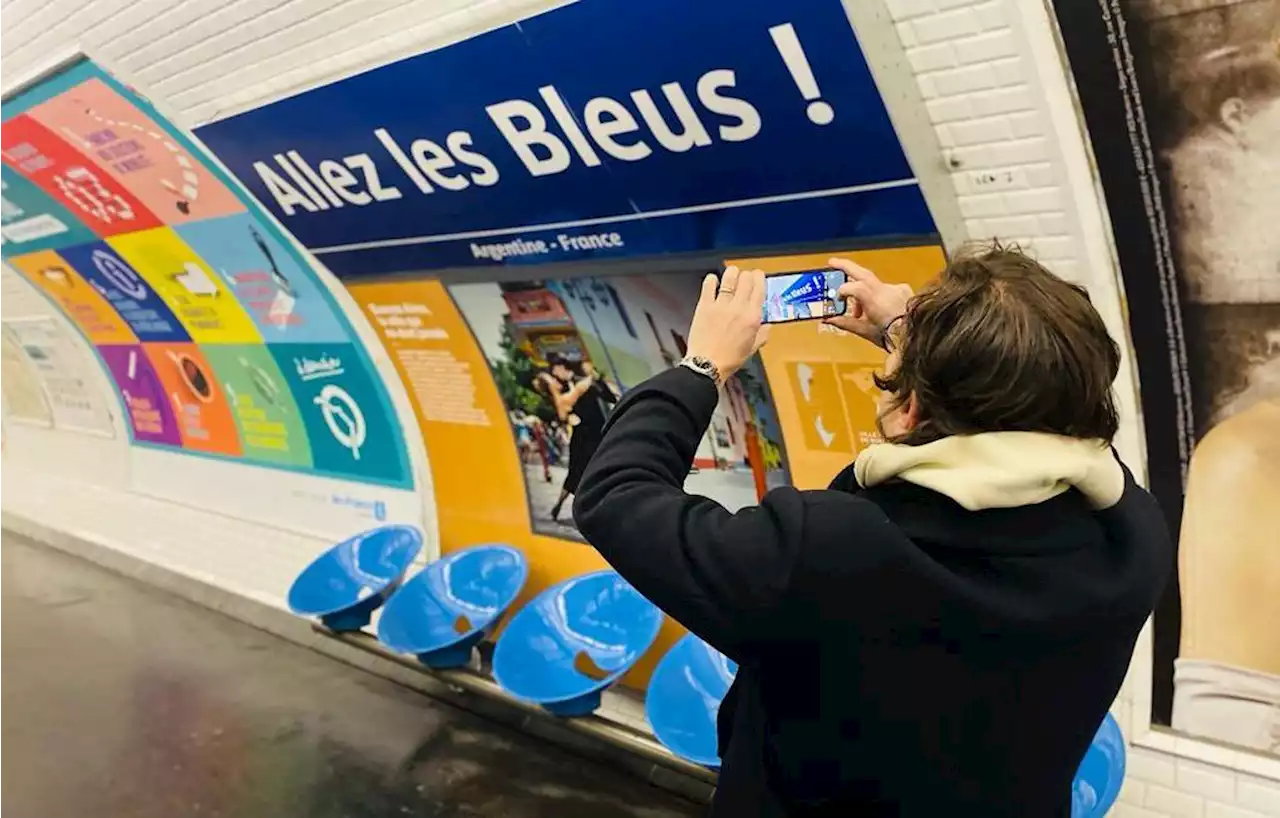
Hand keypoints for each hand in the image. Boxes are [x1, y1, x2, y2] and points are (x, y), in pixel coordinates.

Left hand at [686, 266, 769, 381]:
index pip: (759, 289)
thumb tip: (767, 327)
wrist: (707, 365)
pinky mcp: (704, 307)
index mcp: (752, 317)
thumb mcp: (752, 349)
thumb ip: (761, 335)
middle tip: (744, 276)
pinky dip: (711, 280)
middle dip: (746, 275)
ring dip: (731, 273)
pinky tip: (713, 280)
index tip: (757, 275)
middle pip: (745, 280)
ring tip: (731, 272)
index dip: (759, 278)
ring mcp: (721, 306)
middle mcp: (738, 308)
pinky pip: (708, 286)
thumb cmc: (729, 360)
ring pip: (729, 279)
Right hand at [824, 257, 912, 345]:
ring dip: (864, 293)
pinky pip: (887, 289)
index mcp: (873, 299)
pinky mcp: (904, 291)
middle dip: (846, 266)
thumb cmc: (891, 337)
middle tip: (833, 262)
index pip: (851, 287)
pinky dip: (880, 296)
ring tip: (861, 312)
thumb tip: (829, 320)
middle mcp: (884, 290)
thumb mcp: (865, 331)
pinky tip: (880, 308)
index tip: (838, 300)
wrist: (914, 337)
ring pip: (874, 284)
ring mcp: (895, 288)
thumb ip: (845, 323)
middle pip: (861, 272)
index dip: (842, 292)